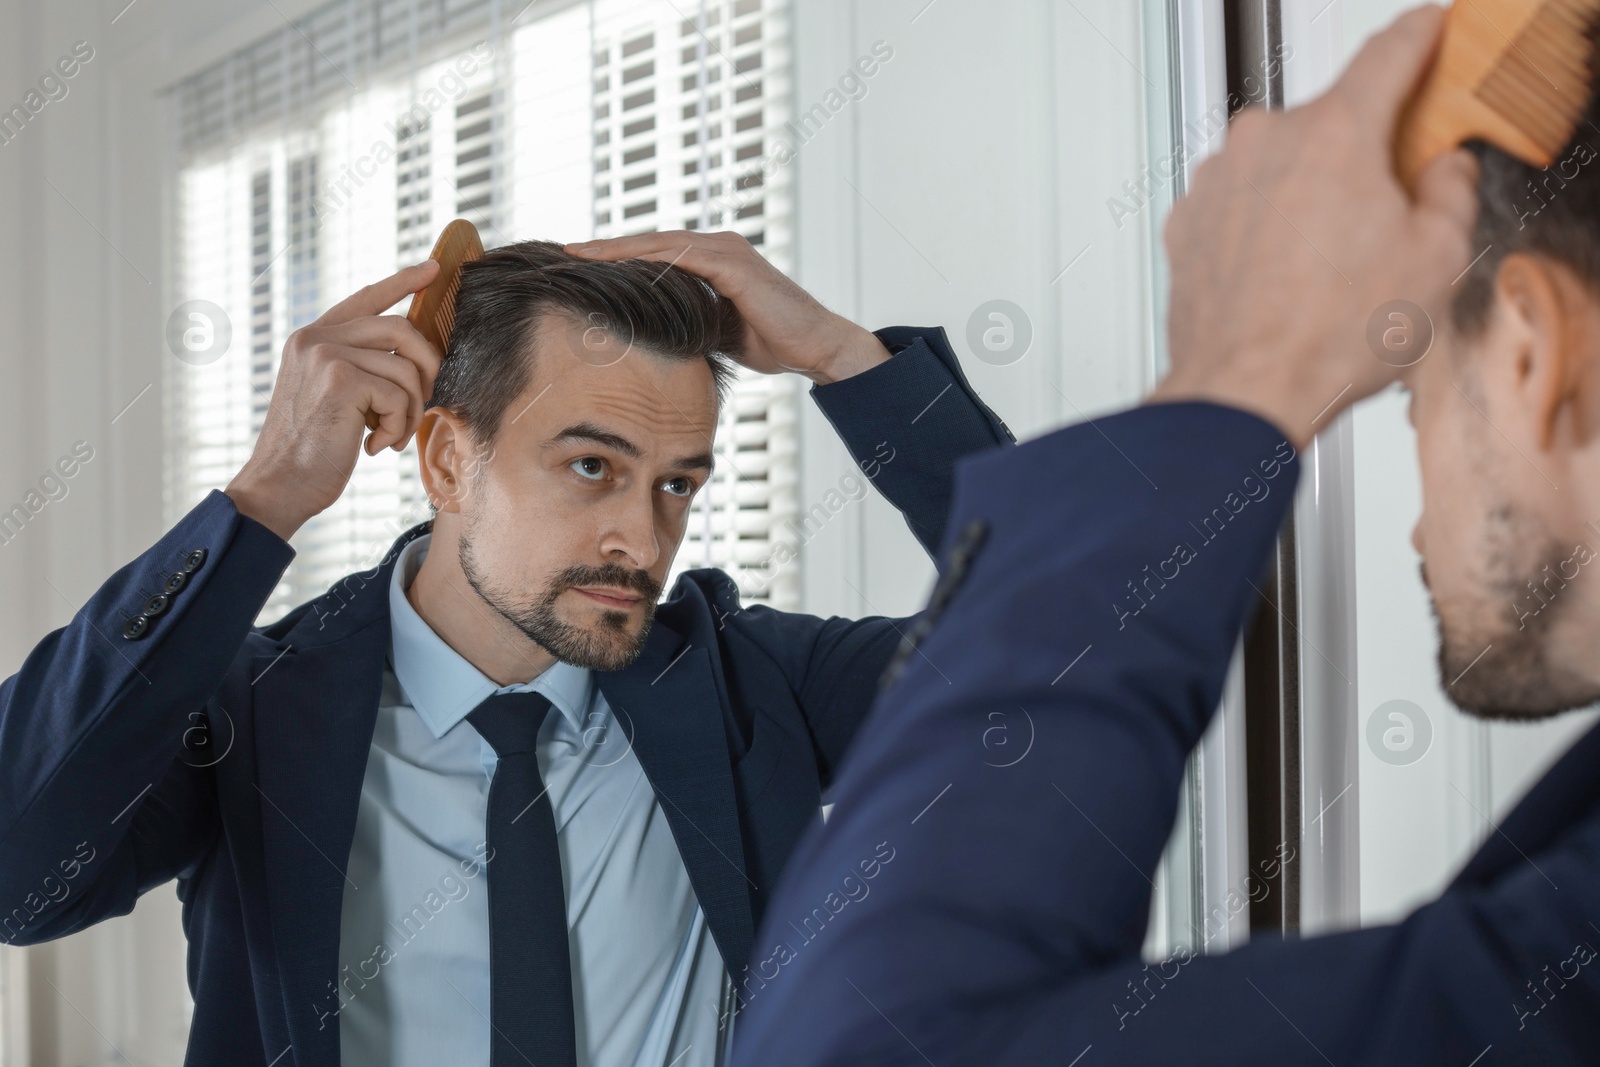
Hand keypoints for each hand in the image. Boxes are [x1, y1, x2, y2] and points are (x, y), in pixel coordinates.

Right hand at [224, 260, 443, 541]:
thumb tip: (414, 358)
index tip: (433, 269)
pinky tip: (373, 446)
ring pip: (406, 367)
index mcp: (313, 338)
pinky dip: (397, 427)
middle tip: (422, 403)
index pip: (366, 298)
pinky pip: (400, 394)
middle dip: (428, 368)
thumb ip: (362, 368)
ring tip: (387, 436)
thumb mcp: (335, 398)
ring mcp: (324, 354)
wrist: (281, 486)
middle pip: (401, 329)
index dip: (403, 282)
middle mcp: (315, 338)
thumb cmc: (313, 451)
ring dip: (409, 410)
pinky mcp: (339, 378)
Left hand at [564, 230, 889, 383]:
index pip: (656, 255)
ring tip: (579, 255)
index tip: (580, 266)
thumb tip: (653, 335)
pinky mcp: (733, 265)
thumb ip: (689, 321)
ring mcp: (727, 251)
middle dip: (608, 249)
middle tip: (565, 253)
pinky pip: (681, 258)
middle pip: (651, 244)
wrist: (815, 347)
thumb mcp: (719, 331)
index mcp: (714, 261)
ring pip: (660, 245)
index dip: (618, 259)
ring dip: (617, 250)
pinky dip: (646, 260)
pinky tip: (617, 266)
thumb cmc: (773, 343)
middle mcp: (719, 247)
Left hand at [1148, 3, 1478, 448]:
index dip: (1420, 38)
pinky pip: (1241, 206)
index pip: (1389, 54)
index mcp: (1334, 133)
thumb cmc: (1324, 338)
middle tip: (1385, 215)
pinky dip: (1264, 229)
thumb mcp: (1437, 259)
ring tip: (1328, 268)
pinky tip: (1286, 277)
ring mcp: (1217, 182)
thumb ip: (1450, 192)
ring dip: (1308, 198)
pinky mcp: (1186, 222)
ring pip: (1281, 167)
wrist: (1242, 394)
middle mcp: (1264, 143)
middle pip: (1330, 123)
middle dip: (1362, 158)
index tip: (1427, 32)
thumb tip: (1441, 173)